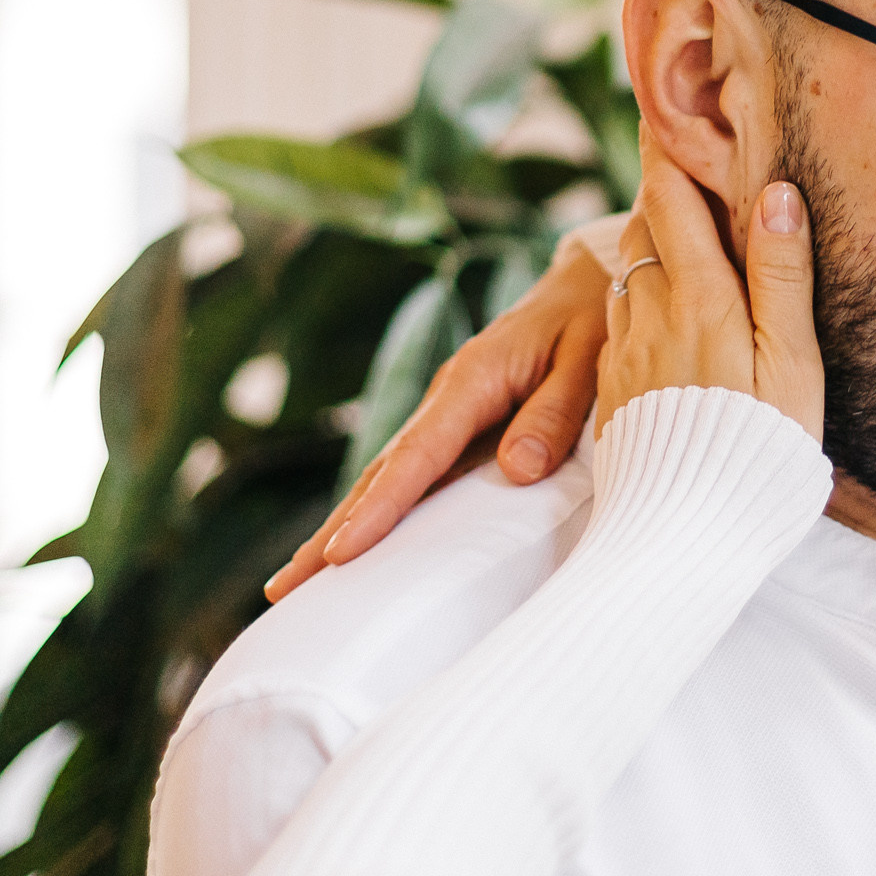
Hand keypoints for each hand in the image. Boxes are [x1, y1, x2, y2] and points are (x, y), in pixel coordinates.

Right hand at [265, 222, 618, 601]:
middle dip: (332, 532)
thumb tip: (518, 470)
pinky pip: (412, 476)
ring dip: (344, 528)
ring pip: (387, 479)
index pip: (418, 454)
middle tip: (286, 590)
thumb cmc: (589, 322)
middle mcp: (447, 399)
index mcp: (473, 380)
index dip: (379, 507)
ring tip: (299, 586)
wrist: (585, 285)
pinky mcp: (459, 429)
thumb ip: (555, 413)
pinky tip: (358, 549)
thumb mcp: (587, 360)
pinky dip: (379, 512)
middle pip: (381, 474)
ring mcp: (447, 416)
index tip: (341, 553)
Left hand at [597, 132, 821, 440]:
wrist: (686, 534)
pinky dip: (641, 296)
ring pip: (628, 274)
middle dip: (661, 191)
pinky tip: (667, 313)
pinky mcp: (613, 394)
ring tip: (680, 231)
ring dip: (649, 244)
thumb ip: (780, 273)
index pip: (671, 199)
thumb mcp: (790, 359)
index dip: (666, 149)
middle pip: (643, 228)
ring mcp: (625, 355)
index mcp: (698, 298)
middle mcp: (649, 315)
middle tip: (682, 160)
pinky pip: (620, 323)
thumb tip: (775, 190)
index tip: (666, 106)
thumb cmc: (757, 448)